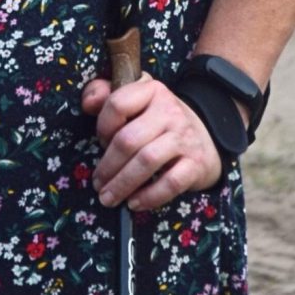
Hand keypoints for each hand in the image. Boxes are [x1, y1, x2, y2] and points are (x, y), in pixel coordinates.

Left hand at [81, 72, 224, 210]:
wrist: (205, 138)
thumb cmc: (160, 122)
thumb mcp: (137, 102)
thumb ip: (107, 96)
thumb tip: (88, 102)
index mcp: (151, 91)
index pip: (118, 104)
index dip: (102, 127)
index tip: (100, 143)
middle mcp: (170, 111)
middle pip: (129, 139)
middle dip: (108, 166)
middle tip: (98, 184)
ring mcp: (184, 138)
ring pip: (147, 161)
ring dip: (122, 184)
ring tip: (109, 197)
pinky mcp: (196, 164)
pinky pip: (170, 183)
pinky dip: (149, 196)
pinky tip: (134, 203)